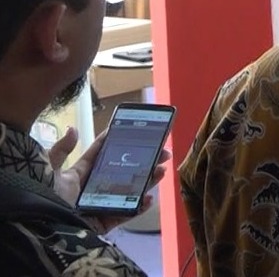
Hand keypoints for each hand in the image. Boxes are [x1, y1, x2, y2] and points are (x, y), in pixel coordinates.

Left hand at [48, 127, 171, 233]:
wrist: (39, 228)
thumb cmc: (40, 197)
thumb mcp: (47, 169)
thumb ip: (60, 150)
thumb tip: (73, 129)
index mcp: (77, 175)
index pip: (100, 155)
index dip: (115, 143)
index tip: (132, 132)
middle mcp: (91, 189)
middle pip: (122, 173)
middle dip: (143, 162)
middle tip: (161, 153)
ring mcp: (99, 205)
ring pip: (128, 191)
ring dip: (146, 181)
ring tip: (161, 171)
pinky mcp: (102, 222)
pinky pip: (124, 214)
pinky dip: (138, 208)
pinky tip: (149, 198)